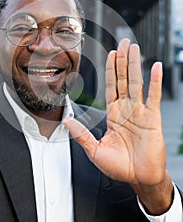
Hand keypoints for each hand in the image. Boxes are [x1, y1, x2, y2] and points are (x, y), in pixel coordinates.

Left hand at [64, 38, 165, 185]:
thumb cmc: (119, 167)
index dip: (110, 69)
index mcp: (113, 115)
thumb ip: (81, 134)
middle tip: (124, 42)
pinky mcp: (152, 118)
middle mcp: (127, 109)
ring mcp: (140, 112)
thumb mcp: (94, 150)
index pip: (110, 86)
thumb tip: (66, 120)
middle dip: (123, 60)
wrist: (139, 179)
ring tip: (134, 47)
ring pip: (136, 82)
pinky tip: (155, 67)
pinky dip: (155, 81)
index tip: (111, 54)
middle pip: (123, 79)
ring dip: (135, 64)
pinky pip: (154, 96)